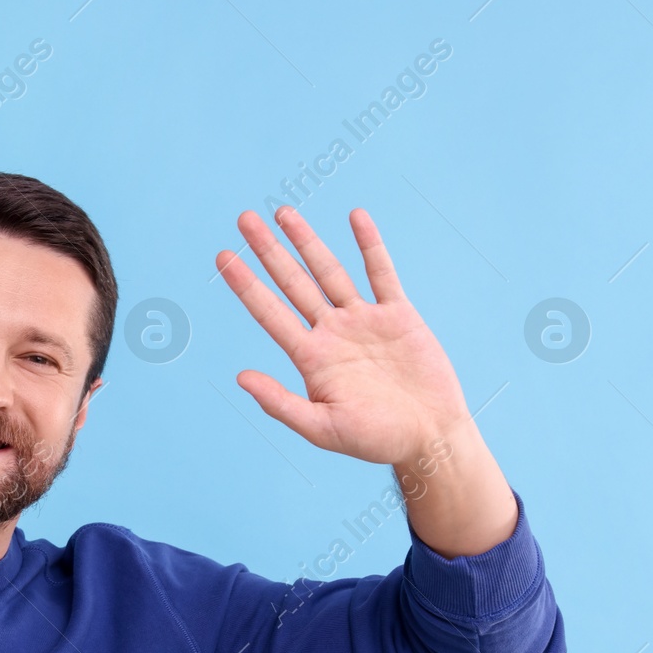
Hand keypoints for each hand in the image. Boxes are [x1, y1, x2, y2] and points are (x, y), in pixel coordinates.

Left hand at [217, 206, 470, 465]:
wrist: (428, 438)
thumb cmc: (376, 440)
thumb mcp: (322, 429)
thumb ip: (281, 404)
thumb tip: (241, 378)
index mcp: (310, 358)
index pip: (268, 313)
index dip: (245, 285)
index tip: (223, 257)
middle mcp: (331, 333)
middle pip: (292, 283)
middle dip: (268, 251)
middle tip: (243, 219)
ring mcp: (363, 321)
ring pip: (329, 271)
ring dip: (307, 241)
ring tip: (283, 213)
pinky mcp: (397, 316)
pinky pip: (381, 273)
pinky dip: (369, 245)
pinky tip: (355, 217)